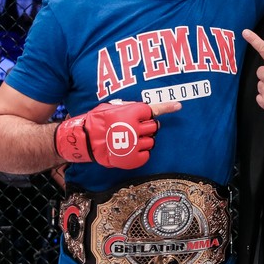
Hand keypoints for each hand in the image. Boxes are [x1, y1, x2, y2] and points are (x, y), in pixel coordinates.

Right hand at [54, 100, 180, 168]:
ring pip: (152, 142)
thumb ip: (129, 106)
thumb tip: (146, 107)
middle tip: (139, 129)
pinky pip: (147, 155)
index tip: (178, 106)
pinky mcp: (133, 158)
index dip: (166, 108)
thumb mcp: (111, 107)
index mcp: (131, 112)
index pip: (153, 110)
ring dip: (144, 140)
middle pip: (155, 127)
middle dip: (149, 127)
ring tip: (130, 140)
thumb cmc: (97, 121)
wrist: (85, 141)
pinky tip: (131, 150)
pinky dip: (141, 153)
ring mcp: (135, 143)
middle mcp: (135, 127)